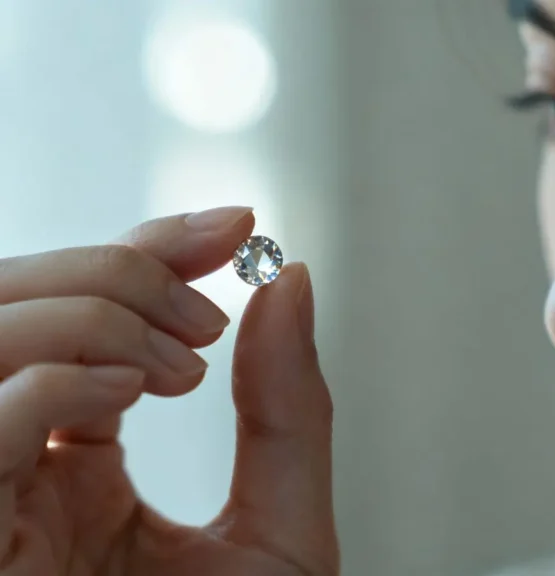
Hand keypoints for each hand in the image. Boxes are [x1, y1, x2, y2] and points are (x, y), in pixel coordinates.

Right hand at [0, 207, 338, 574]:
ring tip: (183, 367)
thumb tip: (290, 280)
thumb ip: (289, 413)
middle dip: (118, 273)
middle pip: (18, 303)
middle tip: (209, 317)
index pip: (80, 317)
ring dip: (89, 316)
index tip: (239, 230)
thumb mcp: (283, 525)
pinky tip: (128, 388)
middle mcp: (24, 470)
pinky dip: (50, 379)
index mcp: (80, 468)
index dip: (151, 252)